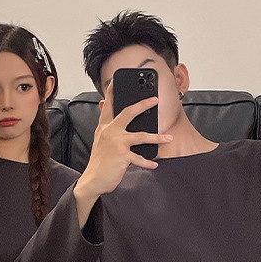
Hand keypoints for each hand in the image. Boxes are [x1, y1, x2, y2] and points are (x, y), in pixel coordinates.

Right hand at [73, 83, 171, 226]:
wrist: (92, 180)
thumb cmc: (99, 162)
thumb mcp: (99, 140)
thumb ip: (105, 125)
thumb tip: (104, 106)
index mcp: (104, 128)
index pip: (108, 107)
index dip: (112, 93)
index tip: (116, 81)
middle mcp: (110, 132)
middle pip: (128, 113)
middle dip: (143, 104)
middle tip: (155, 99)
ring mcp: (116, 143)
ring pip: (141, 136)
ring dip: (157, 137)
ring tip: (168, 138)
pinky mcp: (123, 156)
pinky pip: (140, 158)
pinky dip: (148, 162)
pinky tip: (154, 164)